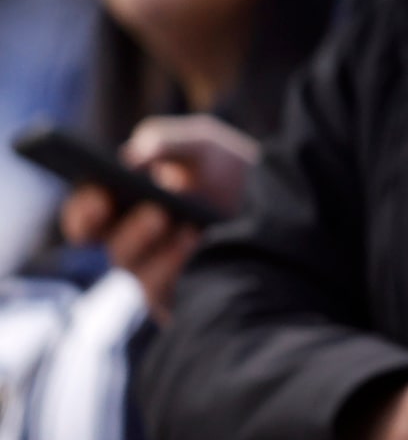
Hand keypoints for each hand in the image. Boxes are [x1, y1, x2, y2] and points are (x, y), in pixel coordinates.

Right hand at [55, 117, 257, 325]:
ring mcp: (163, 277)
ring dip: (163, 251)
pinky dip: (185, 269)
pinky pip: (174, 295)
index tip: (99, 199)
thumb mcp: (202, 144)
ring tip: (187, 226)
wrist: (290, 202)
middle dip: (131, 233)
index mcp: (127, 209)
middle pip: (116, 251)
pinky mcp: (189, 299)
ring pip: (142, 276)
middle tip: (155, 212)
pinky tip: (202, 246)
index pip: (89, 220)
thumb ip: (167, 141)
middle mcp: (140, 248)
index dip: (84, 213)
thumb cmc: (231, 171)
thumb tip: (134, 156)